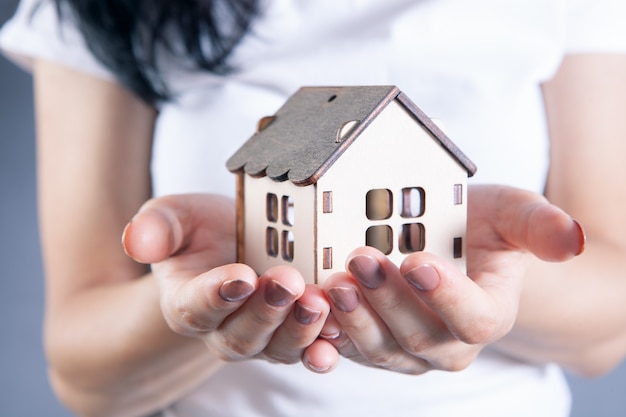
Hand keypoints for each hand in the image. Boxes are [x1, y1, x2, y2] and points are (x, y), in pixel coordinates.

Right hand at [122, 194, 334, 369]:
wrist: (234, 243)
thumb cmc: (203, 232)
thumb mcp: (176, 217)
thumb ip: (157, 227)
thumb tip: (136, 239)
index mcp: (187, 303)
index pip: (197, 306)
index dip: (218, 295)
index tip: (241, 276)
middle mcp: (223, 329)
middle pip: (241, 335)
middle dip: (266, 310)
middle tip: (288, 281)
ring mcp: (262, 336)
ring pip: (277, 347)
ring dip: (299, 329)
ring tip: (318, 302)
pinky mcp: (294, 334)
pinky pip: (308, 350)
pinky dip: (324, 348)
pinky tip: (338, 337)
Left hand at [319, 184, 584, 373]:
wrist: (443, 239)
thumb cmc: (478, 226)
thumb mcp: (510, 213)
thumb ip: (537, 225)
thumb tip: (571, 240)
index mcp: (487, 314)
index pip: (474, 318)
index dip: (447, 295)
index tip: (418, 260)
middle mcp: (448, 342)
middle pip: (420, 336)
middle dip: (388, 299)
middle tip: (361, 258)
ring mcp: (405, 348)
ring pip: (380, 348)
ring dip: (354, 317)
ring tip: (331, 282)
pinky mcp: (368, 341)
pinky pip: (346, 348)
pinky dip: (326, 335)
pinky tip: (309, 309)